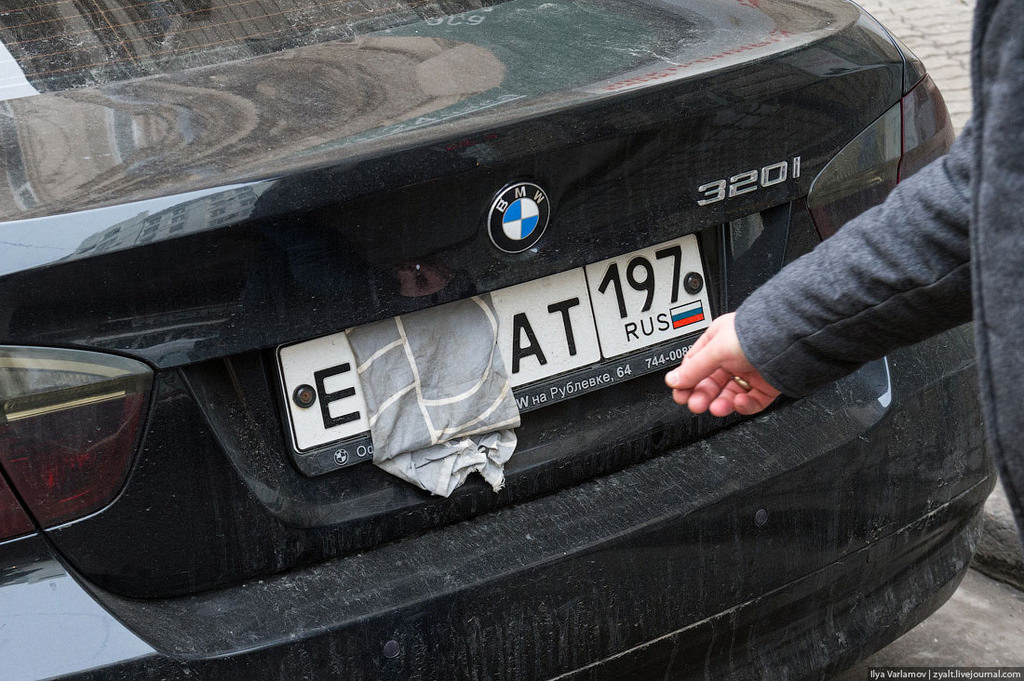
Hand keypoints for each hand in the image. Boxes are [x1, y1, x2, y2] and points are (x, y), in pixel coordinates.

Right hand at [664, 312, 780, 416]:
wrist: (789, 341)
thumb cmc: (756, 334)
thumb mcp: (716, 349)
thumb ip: (693, 368)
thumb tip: (672, 380)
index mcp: (717, 341)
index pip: (695, 365)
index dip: (686, 380)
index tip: (680, 394)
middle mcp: (733, 357)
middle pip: (710, 383)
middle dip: (702, 395)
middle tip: (696, 404)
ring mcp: (749, 372)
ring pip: (728, 394)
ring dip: (720, 403)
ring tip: (716, 408)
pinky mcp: (765, 386)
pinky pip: (750, 401)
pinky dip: (743, 405)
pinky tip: (739, 401)